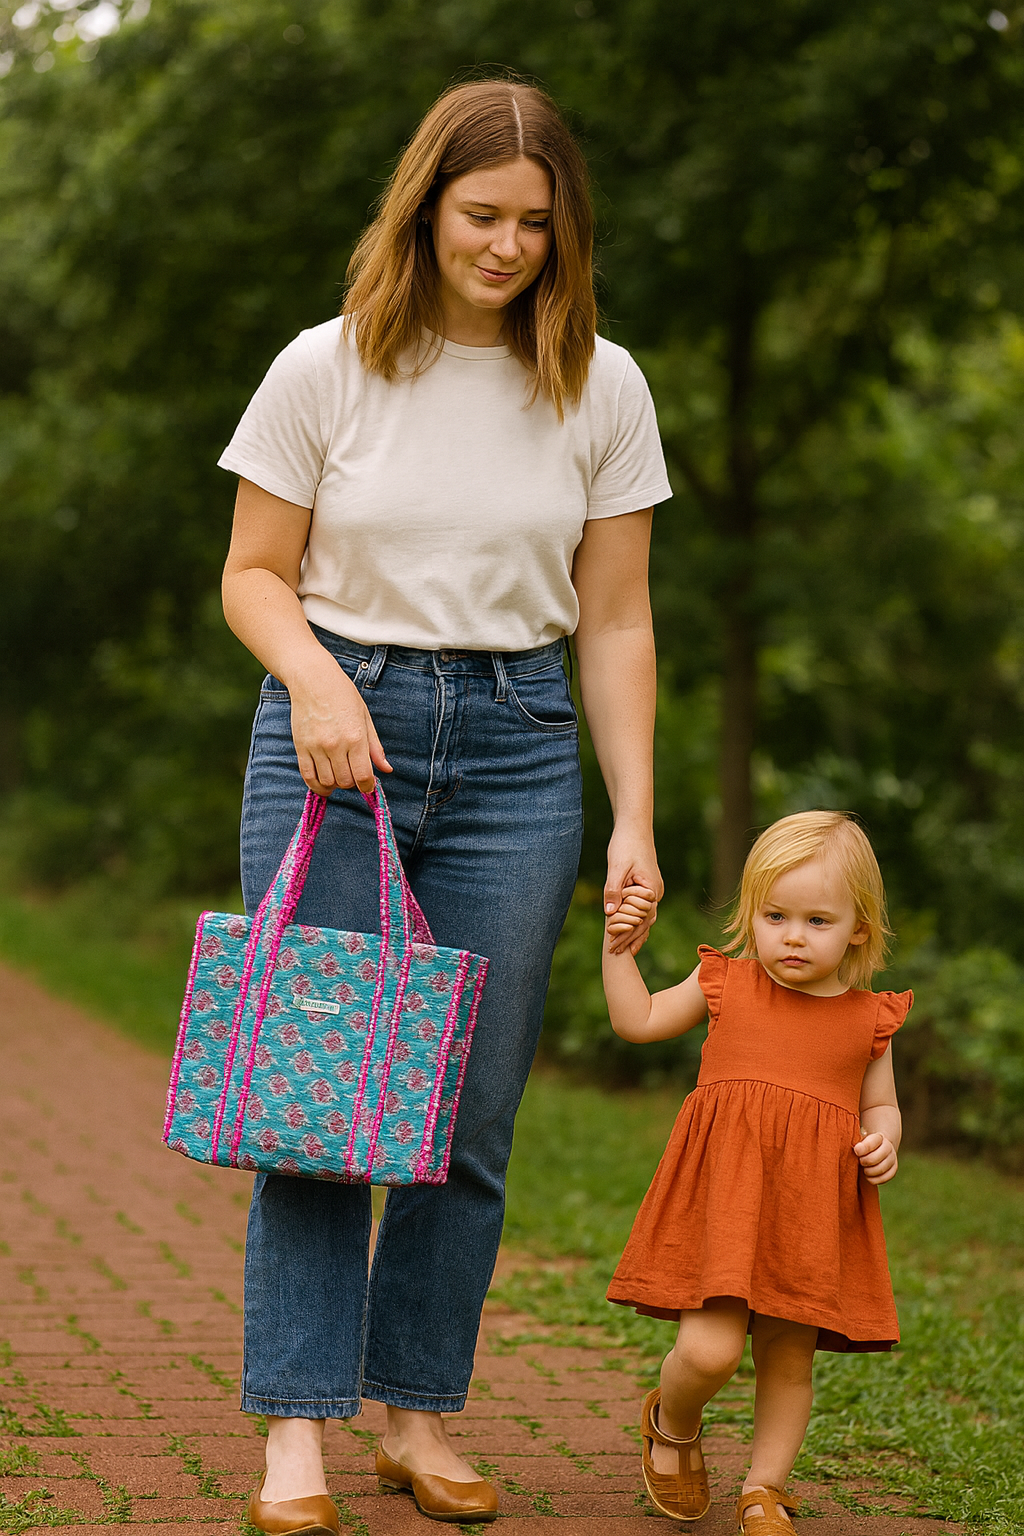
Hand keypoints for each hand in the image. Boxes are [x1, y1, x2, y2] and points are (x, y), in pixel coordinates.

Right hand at [290, 660, 391, 795]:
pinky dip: (316, 785)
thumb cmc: (343, 695)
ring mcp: (316, 747)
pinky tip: (323, 783)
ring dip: (335, 784)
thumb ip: (375, 747)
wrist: (313, 679)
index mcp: (356, 737)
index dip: (367, 786)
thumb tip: (387, 769)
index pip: (363, 776)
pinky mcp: (301, 747)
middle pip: (346, 782)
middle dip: (352, 784)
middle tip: (352, 775)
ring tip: (338, 776)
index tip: (368, 786)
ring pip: (327, 782)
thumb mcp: (365, 718)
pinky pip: (308, 776)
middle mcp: (336, 745)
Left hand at [604, 829, 662, 954]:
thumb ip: (613, 890)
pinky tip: (630, 932)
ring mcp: (654, 891)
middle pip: (644, 922)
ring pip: (645, 918)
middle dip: (630, 938)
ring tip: (625, 951)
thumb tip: (609, 914)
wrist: (634, 828)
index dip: (625, 933)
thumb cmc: (626, 845)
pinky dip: (636, 922)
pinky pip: (643, 910)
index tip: (613, 946)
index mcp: (651, 890)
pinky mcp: (647, 888)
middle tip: (615, 954)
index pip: (639, 919)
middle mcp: (656, 893)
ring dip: (634, 933)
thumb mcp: (616, 867)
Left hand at [853, 1129, 897, 1184]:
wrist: (876, 1148)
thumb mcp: (860, 1140)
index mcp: (879, 1138)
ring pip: (882, 1168)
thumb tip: (854, 1148)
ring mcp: (892, 1159)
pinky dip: (875, 1179)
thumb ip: (857, 1142)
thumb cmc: (863, 1144)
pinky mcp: (893, 1170)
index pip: (874, 1141)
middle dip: (866, 1161)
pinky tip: (868, 1177)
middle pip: (878, 1156)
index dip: (865, 1147)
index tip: (856, 1151)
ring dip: (870, 1171)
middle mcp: (888, 1147)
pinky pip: (885, 1177)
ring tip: (863, 1170)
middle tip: (860, 1162)